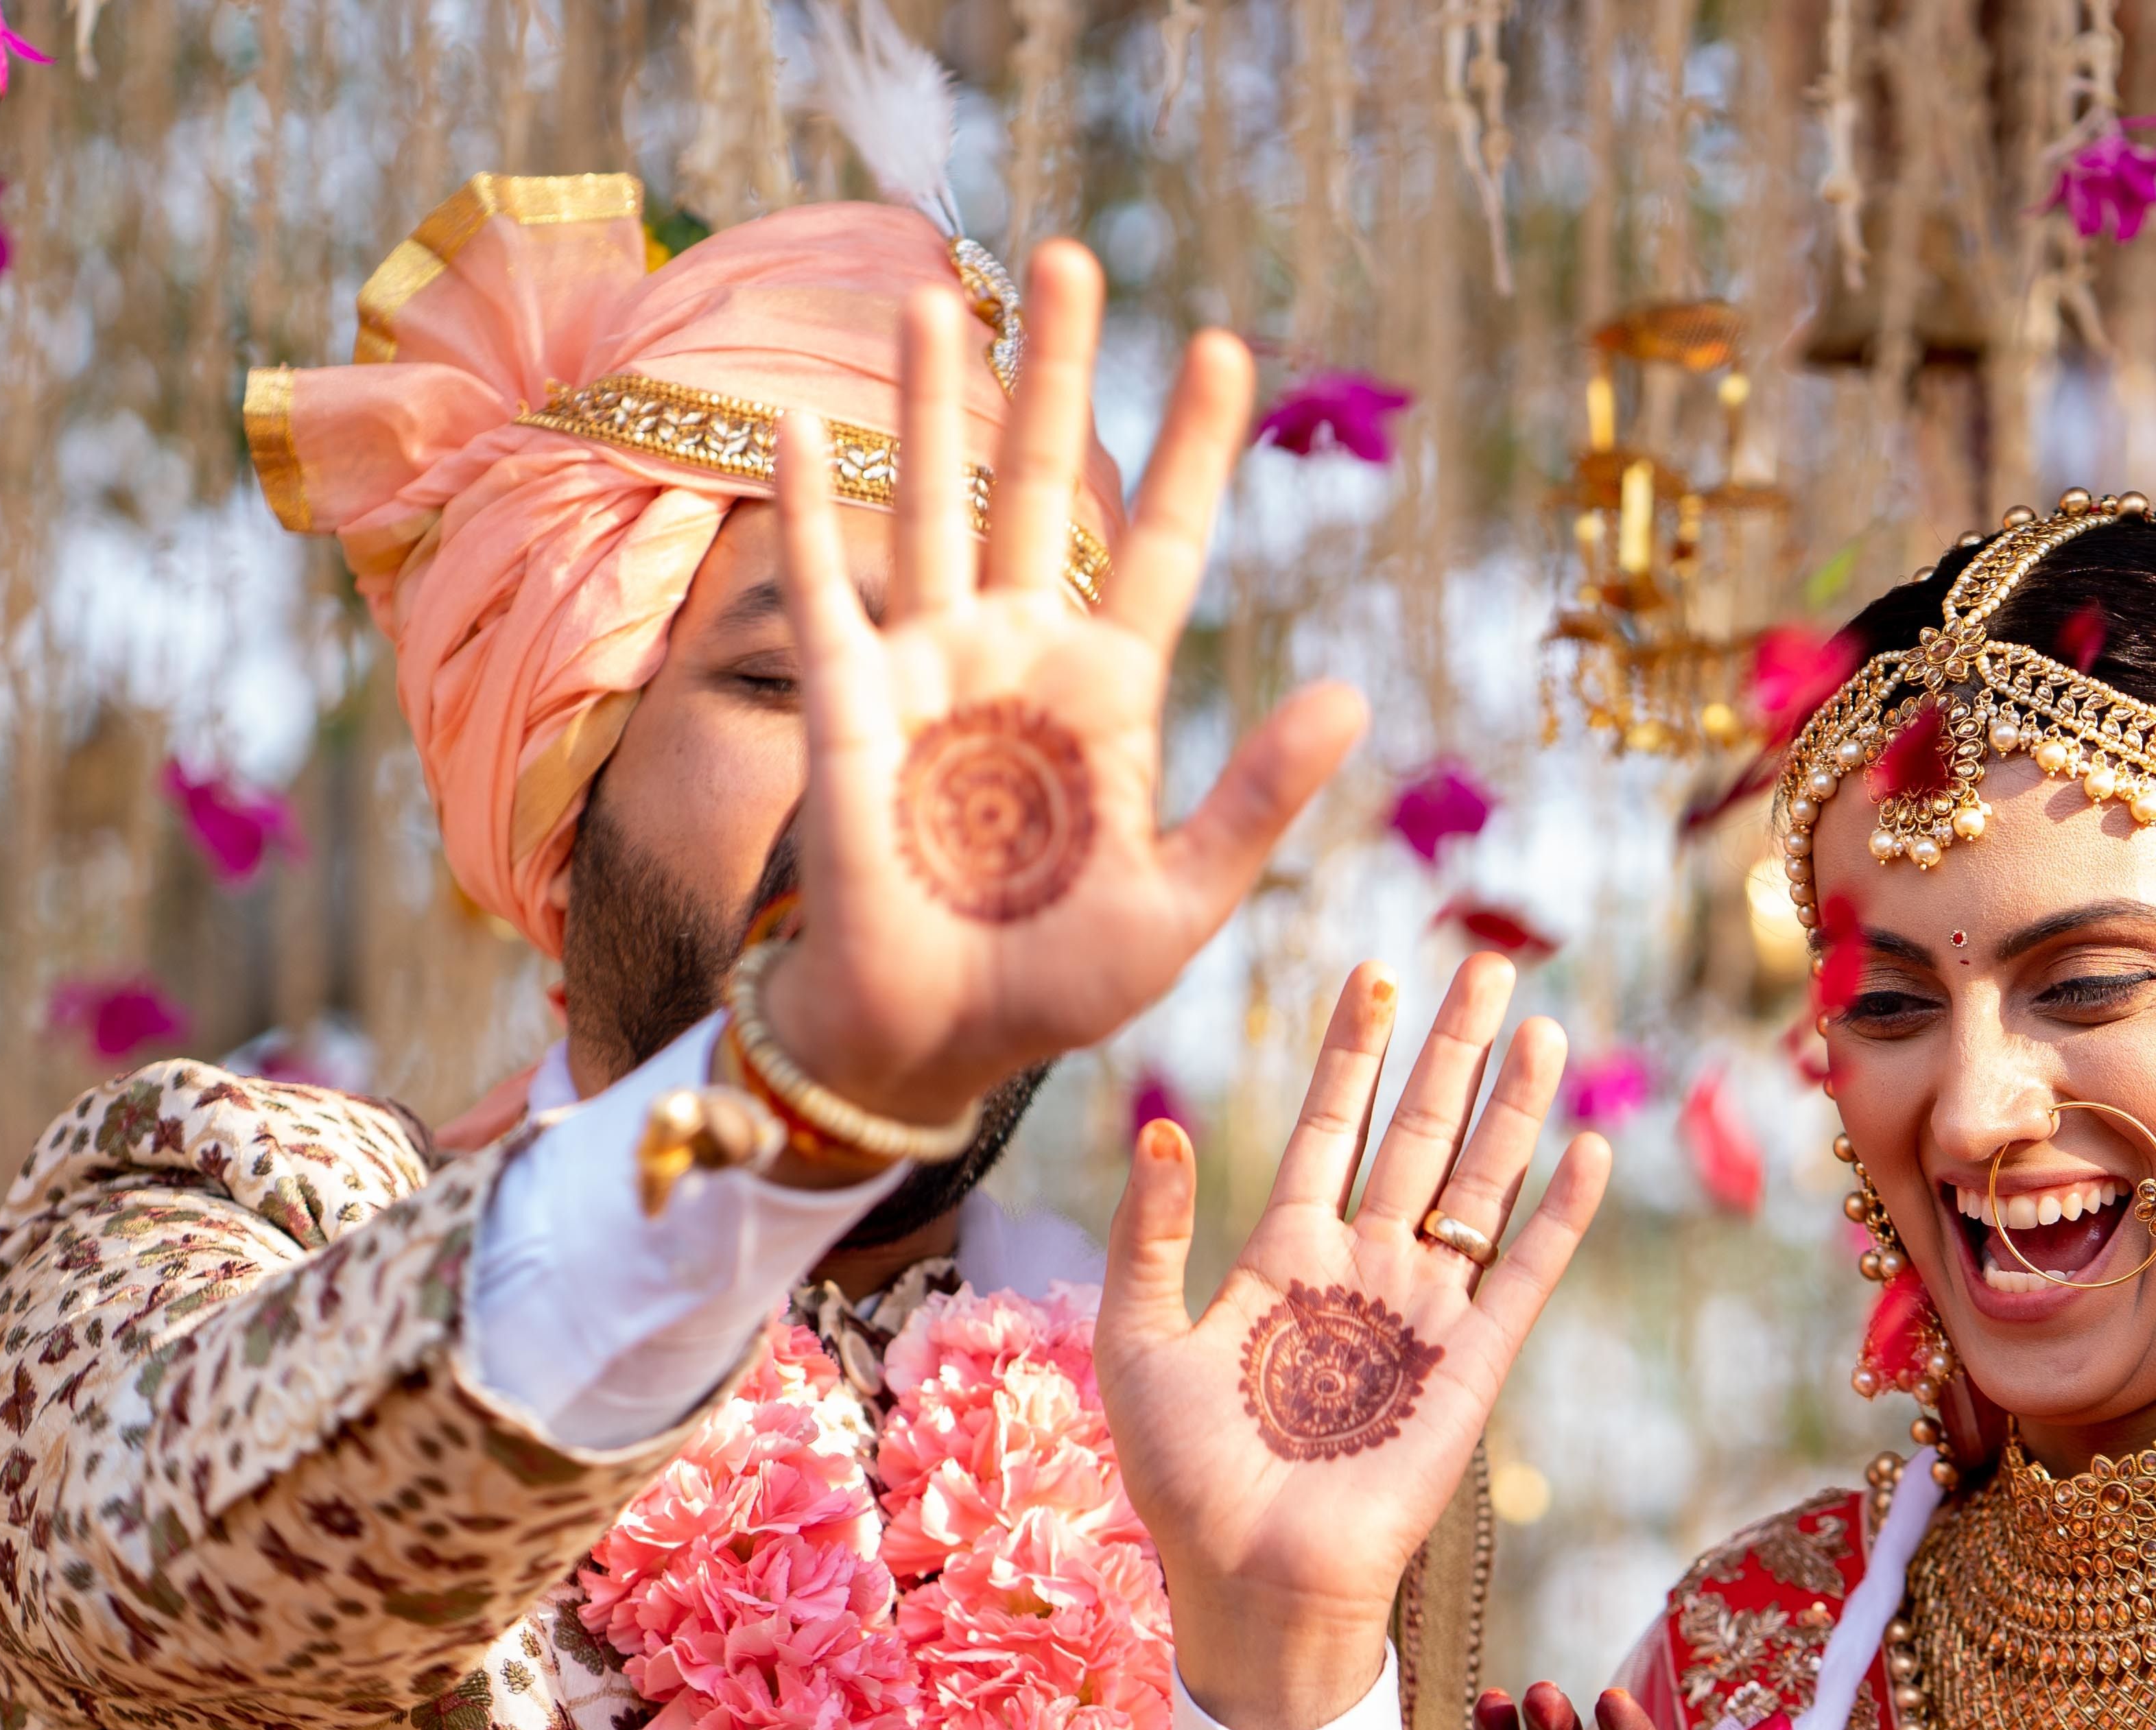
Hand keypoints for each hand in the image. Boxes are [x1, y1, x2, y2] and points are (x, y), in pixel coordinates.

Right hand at [762, 244, 1367, 1127]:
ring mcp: (931, 670)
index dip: (1195, 451)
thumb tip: (1351, 695)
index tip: (1229, 352)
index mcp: (1112, 695)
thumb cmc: (1058, 984)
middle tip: (1074, 260)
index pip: (1166, 544)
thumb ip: (1255, 800)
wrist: (936, 1043)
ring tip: (938, 293)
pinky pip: (824, 592)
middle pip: (1046, 482)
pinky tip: (804, 427)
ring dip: (932, 398)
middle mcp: (1022, 656)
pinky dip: (809, 511)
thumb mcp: (1181, 901)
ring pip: (940, 503)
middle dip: (1059, 372)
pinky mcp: (847, 706)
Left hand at [1098, 957, 1608, 1729]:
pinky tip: (1589, 1149)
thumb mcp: (1137, 1340)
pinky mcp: (1469, 1365)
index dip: (1351, 1054)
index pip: (1330, 1129)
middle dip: (1450, 1052)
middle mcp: (1361, 1271)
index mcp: (1284, 1258)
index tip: (1372, 974)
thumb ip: (1151, 1234)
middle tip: (1489, 966)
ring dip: (1511, 1109)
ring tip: (1543, 1026)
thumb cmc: (1184, 1479)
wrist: (1249, 1581)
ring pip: (1476, 1185)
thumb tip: (1166, 1126)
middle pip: (1417, 1136)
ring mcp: (1422, 1314)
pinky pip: (1522, 1274)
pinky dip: (1557, 1213)